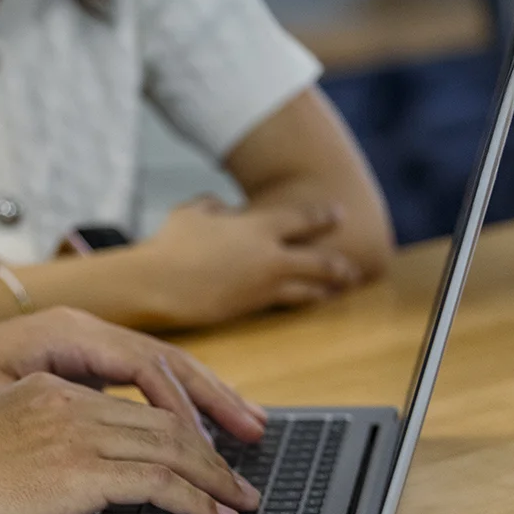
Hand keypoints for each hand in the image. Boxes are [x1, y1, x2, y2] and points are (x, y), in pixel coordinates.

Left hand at [0, 305, 266, 439]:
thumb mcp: (0, 400)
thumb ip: (63, 416)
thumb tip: (122, 441)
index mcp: (65, 331)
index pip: (144, 364)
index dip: (182, 407)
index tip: (207, 447)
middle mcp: (78, 329)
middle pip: (163, 359)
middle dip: (213, 396)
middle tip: (255, 432)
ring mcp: (79, 342)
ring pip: (157, 366)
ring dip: (203, 396)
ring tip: (246, 426)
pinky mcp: (76, 361)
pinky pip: (138, 376)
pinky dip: (171, 399)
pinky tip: (195, 424)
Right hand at [0, 373, 261, 513]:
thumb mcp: (1, 435)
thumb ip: (45, 437)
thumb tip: (83, 468)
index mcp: (49, 384)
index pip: (133, 401)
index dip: (180, 425)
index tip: (206, 449)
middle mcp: (67, 398)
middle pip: (164, 419)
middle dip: (212, 451)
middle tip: (240, 479)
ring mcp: (73, 431)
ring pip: (170, 446)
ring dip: (214, 477)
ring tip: (239, 500)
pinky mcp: (75, 470)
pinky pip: (156, 480)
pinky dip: (194, 499)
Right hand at [131, 197, 360, 329]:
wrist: (161, 283)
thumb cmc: (172, 243)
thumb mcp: (192, 211)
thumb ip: (216, 206)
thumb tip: (227, 210)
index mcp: (257, 227)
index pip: (303, 220)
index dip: (324, 217)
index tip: (338, 215)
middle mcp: (269, 257)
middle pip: (319, 261)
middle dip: (339, 263)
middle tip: (351, 266)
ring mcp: (264, 285)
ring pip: (309, 288)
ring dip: (326, 288)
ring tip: (338, 288)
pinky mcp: (253, 307)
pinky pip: (287, 303)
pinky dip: (301, 300)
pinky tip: (308, 300)